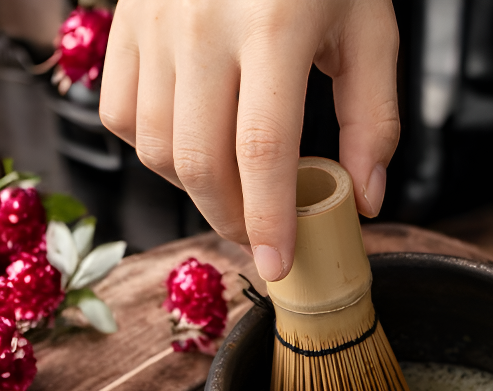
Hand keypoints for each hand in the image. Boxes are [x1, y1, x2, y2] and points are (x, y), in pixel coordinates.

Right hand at [99, 0, 399, 280]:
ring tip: (234, 192)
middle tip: (259, 237)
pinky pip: (120, 115)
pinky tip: (194, 149)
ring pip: (155, 147)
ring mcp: (154, 23)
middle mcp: (202, 24)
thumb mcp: (370, 30)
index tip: (276, 264)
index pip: (263, 150)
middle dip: (230, 219)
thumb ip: (373, 119)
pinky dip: (155, 152)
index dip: (268, 220)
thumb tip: (365, 199)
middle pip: (201, 161)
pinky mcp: (125, 24)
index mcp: (273, 27)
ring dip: (196, 191)